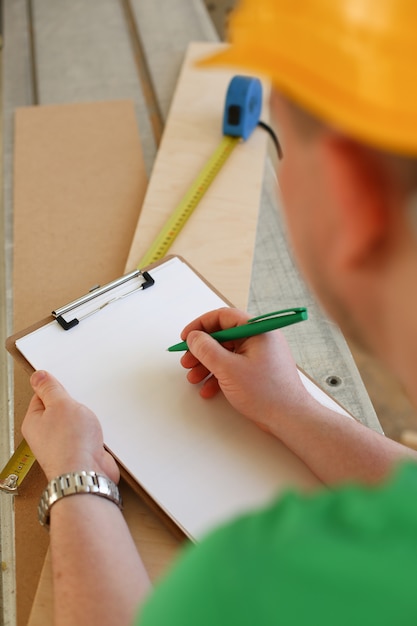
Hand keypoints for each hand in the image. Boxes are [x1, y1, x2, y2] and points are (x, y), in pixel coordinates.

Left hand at [22, 371, 118, 482]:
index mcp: (34, 421)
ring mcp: (62, 444)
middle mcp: (45, 435)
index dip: (54, 387)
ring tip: (88, 419)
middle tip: (78, 402)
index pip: (40, 395)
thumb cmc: (70, 445)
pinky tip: (96, 431)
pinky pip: (86, 435)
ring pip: (75, 422)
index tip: (63, 383)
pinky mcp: (79, 451)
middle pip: (59, 409)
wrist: (87, 474)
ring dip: (85, 418)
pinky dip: (93, 431)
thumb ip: (50, 388)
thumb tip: (38, 377)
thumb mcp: (60, 404)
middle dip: (73, 404)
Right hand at [180, 308, 313, 436]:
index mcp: (257, 330)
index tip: (186, 337)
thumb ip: (206, 350)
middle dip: (202, 350)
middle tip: (187, 360)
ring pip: (226, 353)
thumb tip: (194, 337)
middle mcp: (260, 339)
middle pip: (223, 336)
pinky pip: (234, 366)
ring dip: (207, 365)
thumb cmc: (267, 393)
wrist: (290, 419)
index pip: (224, 317)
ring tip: (193, 378)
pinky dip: (219, 376)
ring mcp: (260, 355)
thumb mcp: (228, 368)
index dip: (201, 325)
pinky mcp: (259, 371)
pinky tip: (208, 389)